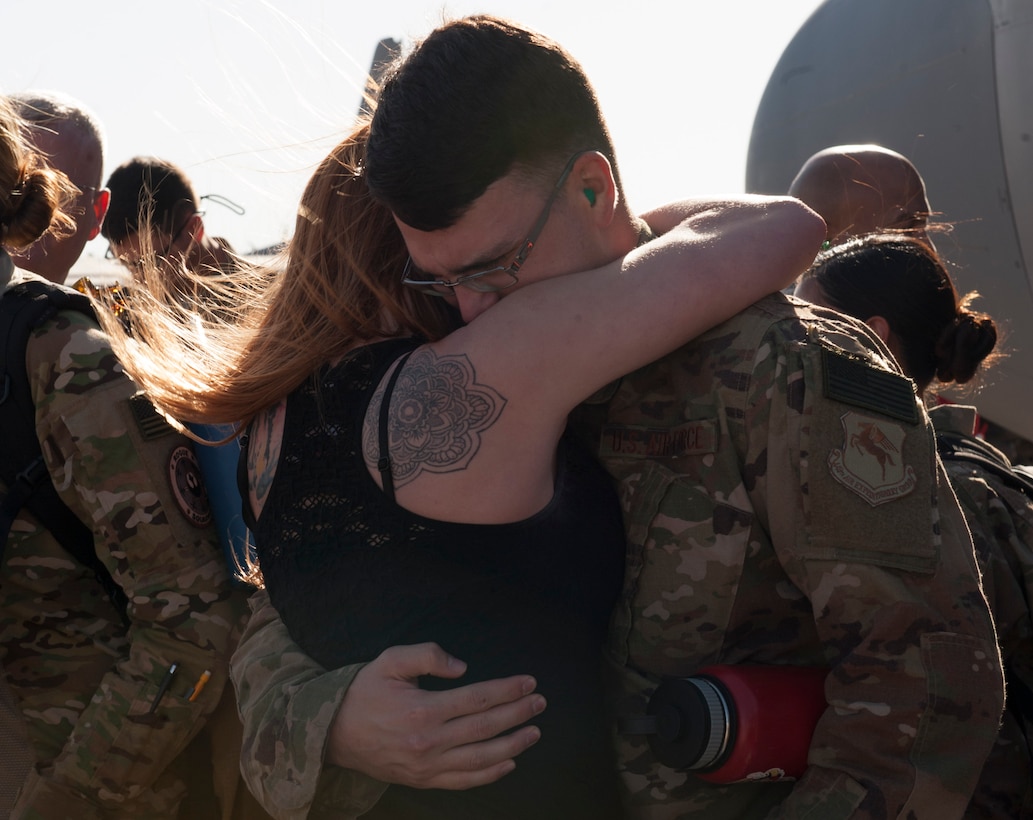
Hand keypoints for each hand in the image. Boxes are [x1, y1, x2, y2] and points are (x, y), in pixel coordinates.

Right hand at [327, 642, 544, 788]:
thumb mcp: (390, 661)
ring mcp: (427, 766)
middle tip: (540, 702)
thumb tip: (462, 667)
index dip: (507, 690)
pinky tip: (510, 762)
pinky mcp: (423, 780)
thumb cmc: (365, 693)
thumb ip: (426, 655)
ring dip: (513, 745)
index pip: (478, 698)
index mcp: (422, 709)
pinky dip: (491, 774)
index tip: (529, 682)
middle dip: (518, 714)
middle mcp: (429, 741)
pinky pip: (464, 781)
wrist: (334, 733)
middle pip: (485, 728)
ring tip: (534, 731)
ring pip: (480, 758)